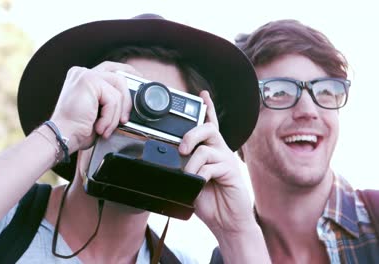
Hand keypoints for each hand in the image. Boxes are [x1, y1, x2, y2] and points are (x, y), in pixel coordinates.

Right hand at [50, 61, 141, 152]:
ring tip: (105, 127)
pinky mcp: (89, 81)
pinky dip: (110, 117)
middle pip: (118, 77)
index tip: (139, 78)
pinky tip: (99, 126)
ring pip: (117, 91)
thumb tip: (128, 103)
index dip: (127, 72)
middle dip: (126, 99)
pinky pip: (113, 99)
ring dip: (115, 115)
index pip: (110, 69)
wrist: (63, 136)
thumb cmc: (76, 129)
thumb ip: (108, 101)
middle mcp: (82, 72)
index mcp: (82, 77)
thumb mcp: (97, 111)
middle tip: (125, 118)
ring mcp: (85, 75)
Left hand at [179, 91, 255, 233]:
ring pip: (206, 148)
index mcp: (211, 151)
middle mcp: (221, 152)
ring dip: (191, 163)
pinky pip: (210, 165)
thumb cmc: (210, 201)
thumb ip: (185, 167)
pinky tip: (199, 183)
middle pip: (208, 129)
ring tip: (188, 176)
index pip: (210, 124)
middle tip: (181, 149)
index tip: (202, 95)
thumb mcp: (191, 181)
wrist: (226, 222)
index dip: (208, 108)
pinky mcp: (231, 172)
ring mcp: (227, 161)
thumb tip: (173, 159)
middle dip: (191, 134)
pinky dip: (199, 175)